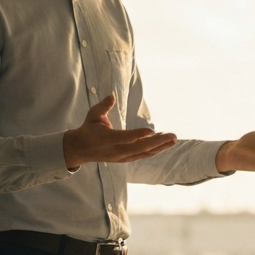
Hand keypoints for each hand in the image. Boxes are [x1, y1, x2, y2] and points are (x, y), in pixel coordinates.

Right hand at [62, 94, 176, 168]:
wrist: (81, 149)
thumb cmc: (88, 129)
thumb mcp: (92, 115)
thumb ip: (103, 106)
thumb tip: (112, 95)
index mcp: (106, 139)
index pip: (124, 137)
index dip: (138, 135)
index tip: (151, 130)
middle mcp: (116, 150)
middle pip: (140, 148)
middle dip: (158, 142)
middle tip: (173, 135)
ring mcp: (122, 157)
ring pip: (144, 153)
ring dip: (160, 146)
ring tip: (173, 139)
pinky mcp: (126, 159)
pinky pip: (143, 155)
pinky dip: (154, 149)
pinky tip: (164, 142)